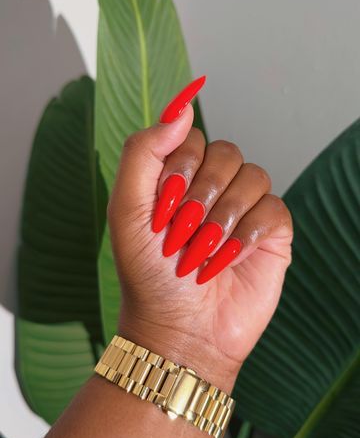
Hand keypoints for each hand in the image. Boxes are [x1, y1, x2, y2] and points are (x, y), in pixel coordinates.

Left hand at [107, 78, 292, 391]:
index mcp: (177, 177)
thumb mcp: (126, 210)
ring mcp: (244, 209)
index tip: (164, 206)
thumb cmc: (148, 275)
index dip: (181, 166)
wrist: (180, 330)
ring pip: (253, 176)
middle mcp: (213, 188)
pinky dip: (249, 234)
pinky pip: (274, 208)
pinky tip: (231, 258)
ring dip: (224, 218)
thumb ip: (143, 152)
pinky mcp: (270, 233)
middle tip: (183, 234)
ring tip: (205, 252)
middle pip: (226, 152)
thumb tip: (180, 107)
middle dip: (203, 196)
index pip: (190, 137)